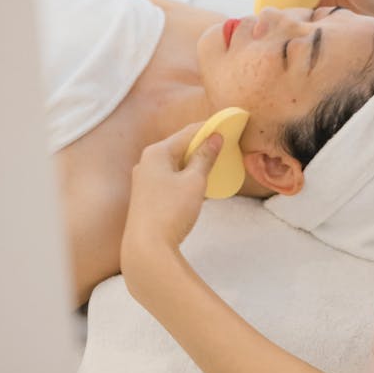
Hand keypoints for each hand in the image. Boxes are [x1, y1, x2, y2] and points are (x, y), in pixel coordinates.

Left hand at [120, 121, 222, 273]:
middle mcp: (146, 162)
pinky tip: (199, 182)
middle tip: (225, 144)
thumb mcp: (194, 182)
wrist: (147, 247)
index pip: (188, 133)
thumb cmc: (171, 210)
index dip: (209, 128)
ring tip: (216, 162)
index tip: (228, 125)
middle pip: (180, 146)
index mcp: (156, 152)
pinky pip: (170, 177)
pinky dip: (186, 175)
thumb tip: (215, 137)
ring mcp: (144, 180)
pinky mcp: (147, 196)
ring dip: (195, 162)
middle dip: (202, 145)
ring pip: (175, 163)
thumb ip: (205, 157)